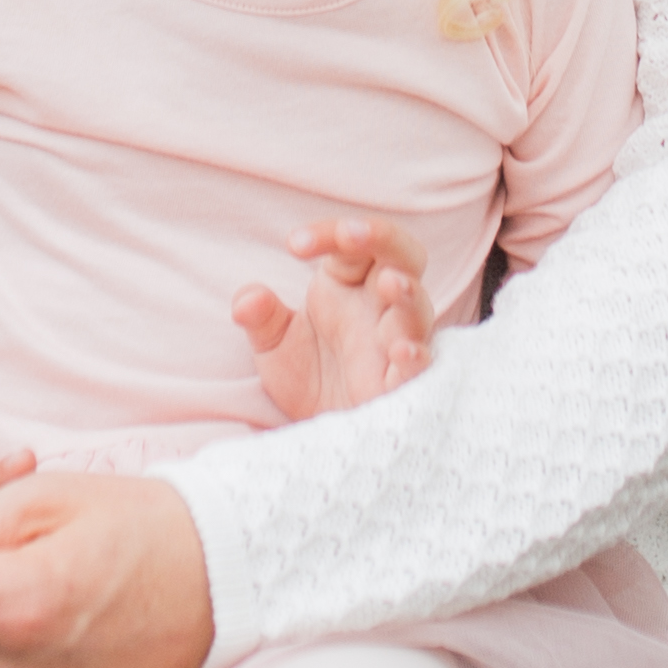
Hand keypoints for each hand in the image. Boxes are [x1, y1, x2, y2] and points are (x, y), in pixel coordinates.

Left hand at [232, 216, 433, 420]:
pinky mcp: (404, 385)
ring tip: (391, 284)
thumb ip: (261, 318)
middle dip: (382, 238)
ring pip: (418, 307)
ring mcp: (397, 342)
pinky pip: (421, 366)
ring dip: (408, 293)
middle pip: (402, 256)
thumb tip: (246, 301)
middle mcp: (379, 306)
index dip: (328, 234)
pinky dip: (416, 357)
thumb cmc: (308, 376)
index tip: (294, 244)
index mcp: (348, 284)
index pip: (350, 244)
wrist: (323, 433)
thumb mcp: (274, 344)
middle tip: (351, 234)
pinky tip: (402, 351)